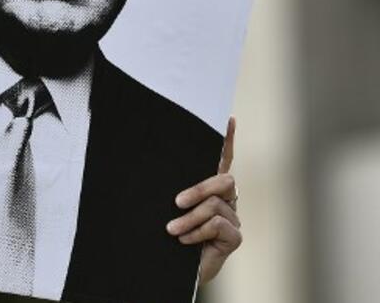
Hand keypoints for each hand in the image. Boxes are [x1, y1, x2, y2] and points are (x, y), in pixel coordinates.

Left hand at [166, 116, 241, 284]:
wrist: (170, 270)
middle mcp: (225, 200)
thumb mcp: (165, 208)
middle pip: (224, 179)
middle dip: (198, 189)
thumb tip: (152, 165)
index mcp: (208, 190)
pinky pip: (219, 224)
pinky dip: (198, 232)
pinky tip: (186, 242)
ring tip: (172, 231)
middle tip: (176, 203)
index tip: (228, 118)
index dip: (227, 140)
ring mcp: (232, 218)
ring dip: (190, 218)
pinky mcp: (235, 237)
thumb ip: (170, 190)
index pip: (221, 161)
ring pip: (215, 204)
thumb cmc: (166, 236)